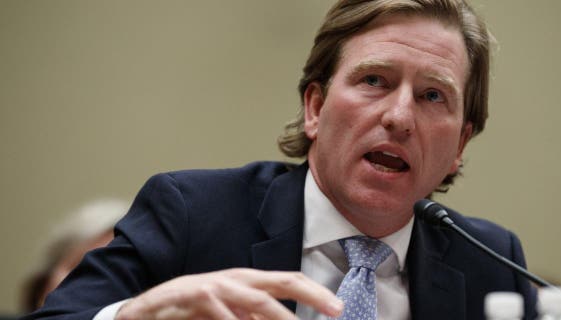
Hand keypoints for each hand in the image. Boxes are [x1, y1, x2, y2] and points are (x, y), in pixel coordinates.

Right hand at [115, 268, 342, 319]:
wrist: (149, 308)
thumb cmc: (196, 308)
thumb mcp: (231, 311)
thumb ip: (255, 317)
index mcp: (248, 281)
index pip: (289, 280)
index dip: (315, 292)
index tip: (338, 308)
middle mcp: (237, 280)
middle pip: (281, 283)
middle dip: (312, 295)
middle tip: (336, 309)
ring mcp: (216, 287)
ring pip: (257, 301)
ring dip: (280, 316)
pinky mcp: (195, 298)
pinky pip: (222, 313)